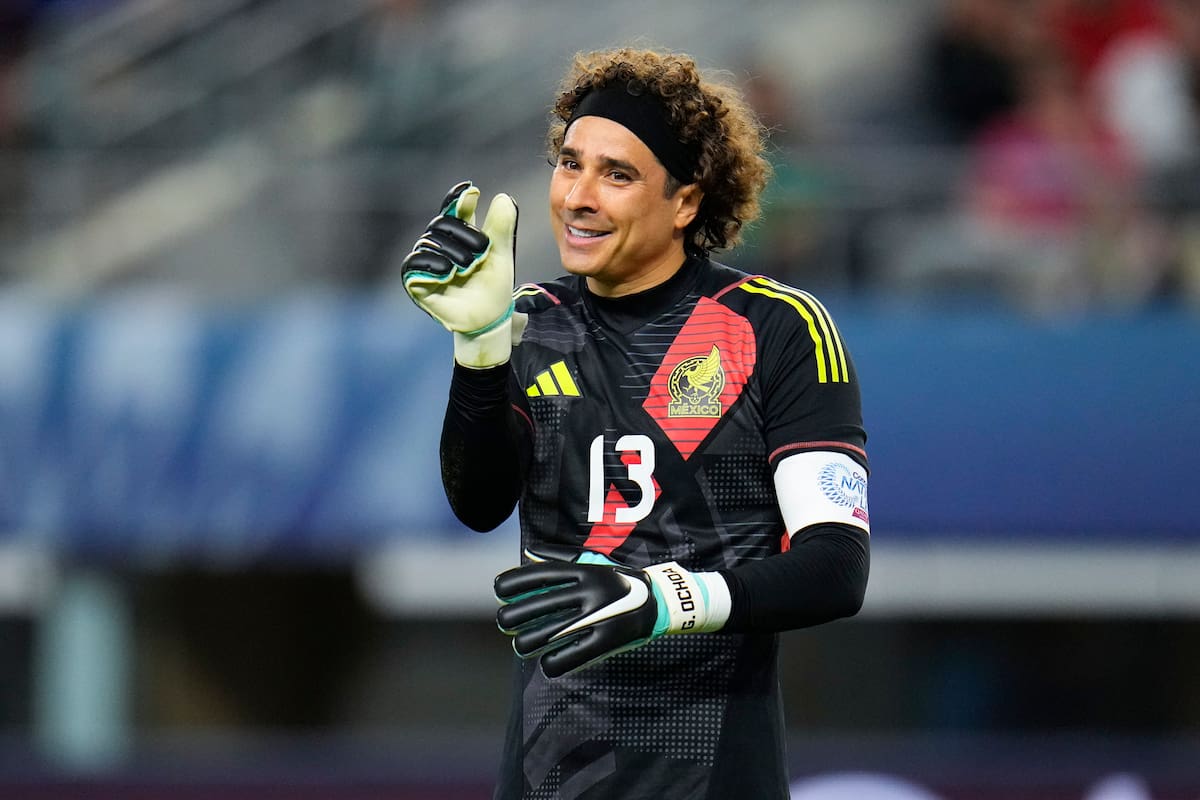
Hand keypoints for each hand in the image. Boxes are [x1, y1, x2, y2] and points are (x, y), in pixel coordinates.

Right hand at [401, 181, 518, 367]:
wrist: (490, 318)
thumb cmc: (494, 286)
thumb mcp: (502, 255)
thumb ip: (502, 227)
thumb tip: (504, 197)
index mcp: (460, 236)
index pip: (454, 209)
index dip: (459, 198)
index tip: (472, 191)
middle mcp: (440, 246)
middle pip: (442, 223)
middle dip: (464, 234)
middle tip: (482, 252)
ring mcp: (427, 263)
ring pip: (430, 242)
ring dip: (454, 252)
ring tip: (470, 267)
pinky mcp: (417, 282)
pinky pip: (414, 264)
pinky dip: (431, 264)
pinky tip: (448, 271)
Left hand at [494, 546, 730, 677]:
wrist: (659, 601)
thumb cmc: (619, 580)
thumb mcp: (594, 561)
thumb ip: (561, 557)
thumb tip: (528, 552)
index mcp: (582, 571)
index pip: (537, 575)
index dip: (512, 583)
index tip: (498, 590)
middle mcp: (586, 592)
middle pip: (533, 608)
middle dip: (510, 618)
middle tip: (505, 623)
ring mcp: (595, 618)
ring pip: (543, 636)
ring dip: (525, 643)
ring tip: (522, 645)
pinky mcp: (604, 642)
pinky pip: (565, 659)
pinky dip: (550, 664)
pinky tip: (548, 662)